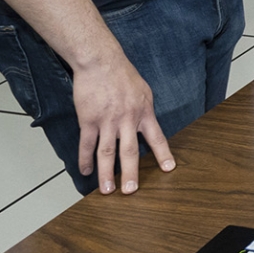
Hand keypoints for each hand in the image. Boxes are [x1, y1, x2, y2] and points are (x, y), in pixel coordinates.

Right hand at [73, 57, 173, 193]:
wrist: (100, 61)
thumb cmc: (122, 74)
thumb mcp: (143, 90)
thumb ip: (145, 109)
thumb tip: (148, 124)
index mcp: (143, 112)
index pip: (157, 137)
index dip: (163, 154)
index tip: (169, 169)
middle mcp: (127, 119)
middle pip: (130, 151)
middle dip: (131, 173)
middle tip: (131, 191)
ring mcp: (107, 121)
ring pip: (107, 152)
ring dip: (106, 173)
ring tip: (106, 190)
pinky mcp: (88, 119)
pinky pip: (86, 144)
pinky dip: (85, 159)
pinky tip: (85, 170)